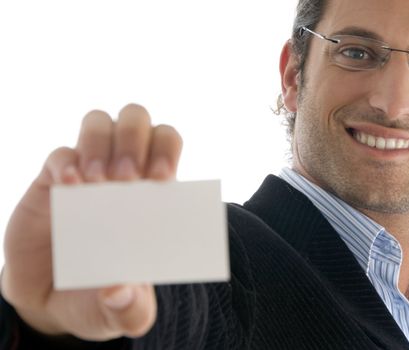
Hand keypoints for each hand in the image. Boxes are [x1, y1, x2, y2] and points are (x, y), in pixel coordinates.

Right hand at [1, 104, 182, 340]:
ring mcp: (87, 172)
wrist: (51, 301)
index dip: (167, 151)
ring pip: (99, 122)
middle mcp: (122, 173)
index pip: (167, 146)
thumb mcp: (122, 312)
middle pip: (137, 121)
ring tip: (98, 181)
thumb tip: (120, 289)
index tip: (161, 179)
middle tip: (126, 179)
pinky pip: (60, 153)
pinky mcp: (51, 180)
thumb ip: (130, 309)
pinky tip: (69, 185)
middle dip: (135, 140)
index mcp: (151, 194)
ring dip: (101, 142)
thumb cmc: (98, 297)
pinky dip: (65, 162)